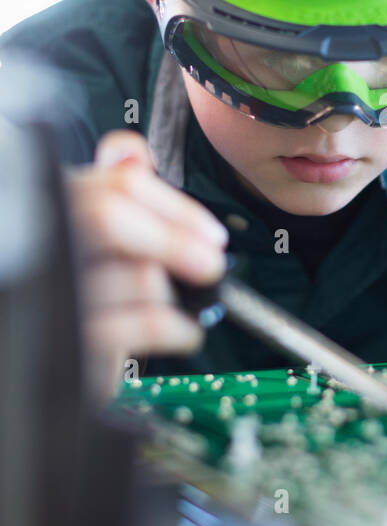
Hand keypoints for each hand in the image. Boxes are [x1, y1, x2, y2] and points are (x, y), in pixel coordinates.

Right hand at [64, 130, 228, 401]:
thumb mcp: (89, 239)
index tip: (210, 232)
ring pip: (133, 273)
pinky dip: (175, 328)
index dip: (172, 204)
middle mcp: (43, 242)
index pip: (115, 183)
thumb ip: (109, 192)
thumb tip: (130, 155)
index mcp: (52, 208)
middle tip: (212, 262)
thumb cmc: (72, 300)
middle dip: (175, 239)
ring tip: (175, 305)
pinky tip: (182, 332)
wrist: (34, 370)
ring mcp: (50, 294)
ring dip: (171, 293)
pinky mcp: (67, 345)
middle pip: (110, 217)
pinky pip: (137, 325)